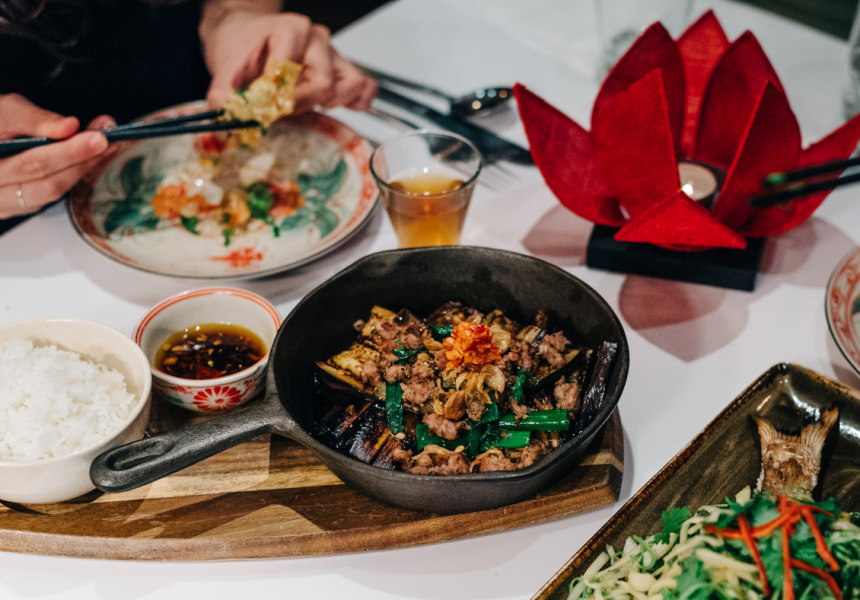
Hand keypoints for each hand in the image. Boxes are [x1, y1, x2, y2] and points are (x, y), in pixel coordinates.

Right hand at [0, 94, 112, 218]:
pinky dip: (69, 176)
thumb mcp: (5, 111)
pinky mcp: (15, 206)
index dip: (69, 152)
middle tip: (107, 142)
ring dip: (80, 170)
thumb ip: (35, 119)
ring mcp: (3, 204)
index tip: (98, 138)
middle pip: (48, 185)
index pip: (33, 164)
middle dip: (82, 162)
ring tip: (101, 148)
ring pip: (51, 194)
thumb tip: (71, 127)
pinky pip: (48, 197)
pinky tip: (83, 160)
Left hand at [201, 3, 376, 113]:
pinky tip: (334, 108)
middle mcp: (317, 40)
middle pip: (323, 85)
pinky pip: (362, 87)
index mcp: (291, 29)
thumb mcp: (224, 65)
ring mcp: (333, 54)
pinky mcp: (341, 71)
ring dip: (329, 104)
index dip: (278, 99)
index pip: (294, 74)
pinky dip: (355, 102)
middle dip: (299, 104)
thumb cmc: (240, 44)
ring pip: (349, 85)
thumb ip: (224, 91)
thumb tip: (226, 114)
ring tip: (304, 105)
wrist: (245, 34)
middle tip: (278, 110)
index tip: (263, 109)